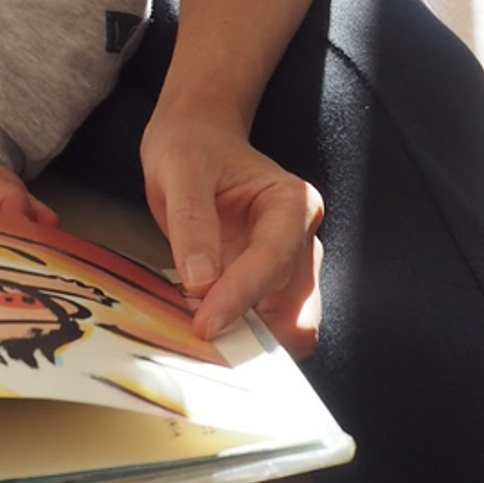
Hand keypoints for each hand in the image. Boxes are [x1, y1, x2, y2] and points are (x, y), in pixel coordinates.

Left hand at [141, 103, 323, 359]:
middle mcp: (302, 239)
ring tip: (204, 343)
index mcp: (292, 203)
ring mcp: (290, 266)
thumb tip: (201, 281)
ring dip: (252, 341)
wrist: (194, 138)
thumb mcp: (181, 168)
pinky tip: (211, 334)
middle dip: (256, 333)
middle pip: (295, 306)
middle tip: (208, 345)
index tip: (205, 324)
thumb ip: (192, 221)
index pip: (273, 261)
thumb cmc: (192, 145)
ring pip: (289, 327)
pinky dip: (244, 337)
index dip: (240, 297)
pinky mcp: (271, 286)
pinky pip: (268, 326)